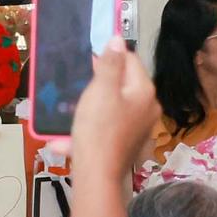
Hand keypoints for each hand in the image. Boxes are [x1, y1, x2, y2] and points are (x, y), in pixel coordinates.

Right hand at [64, 43, 150, 184]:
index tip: (88, 62)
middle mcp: (148, 108)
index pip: (130, 59)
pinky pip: (107, 127)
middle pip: (122, 83)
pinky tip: (69, 137)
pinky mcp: (127, 143)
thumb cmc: (98, 130)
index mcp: (144, 91)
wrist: (96, 176)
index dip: (108, 57)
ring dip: (91, 106)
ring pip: (112, 105)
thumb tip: (117, 39)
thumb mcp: (101, 90)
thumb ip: (110, 63)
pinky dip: (91, 127)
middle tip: (79, 87)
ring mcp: (139, 127)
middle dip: (98, 82)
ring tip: (74, 110)